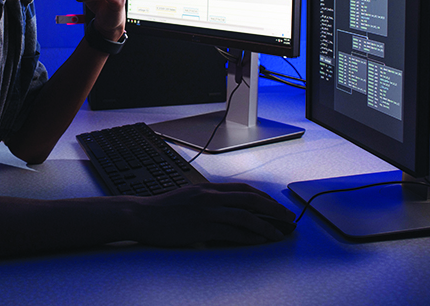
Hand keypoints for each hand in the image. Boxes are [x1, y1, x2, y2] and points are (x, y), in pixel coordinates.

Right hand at [128, 182, 296, 245]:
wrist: (141, 215)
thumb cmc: (162, 209)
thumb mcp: (187, 196)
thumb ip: (206, 199)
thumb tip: (222, 206)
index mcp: (207, 188)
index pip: (243, 190)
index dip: (263, 197)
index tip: (275, 205)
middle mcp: (210, 197)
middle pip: (250, 200)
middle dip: (273, 209)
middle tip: (287, 218)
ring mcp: (207, 212)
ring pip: (246, 216)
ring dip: (266, 225)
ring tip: (279, 233)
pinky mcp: (203, 228)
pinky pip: (233, 232)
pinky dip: (249, 237)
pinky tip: (259, 241)